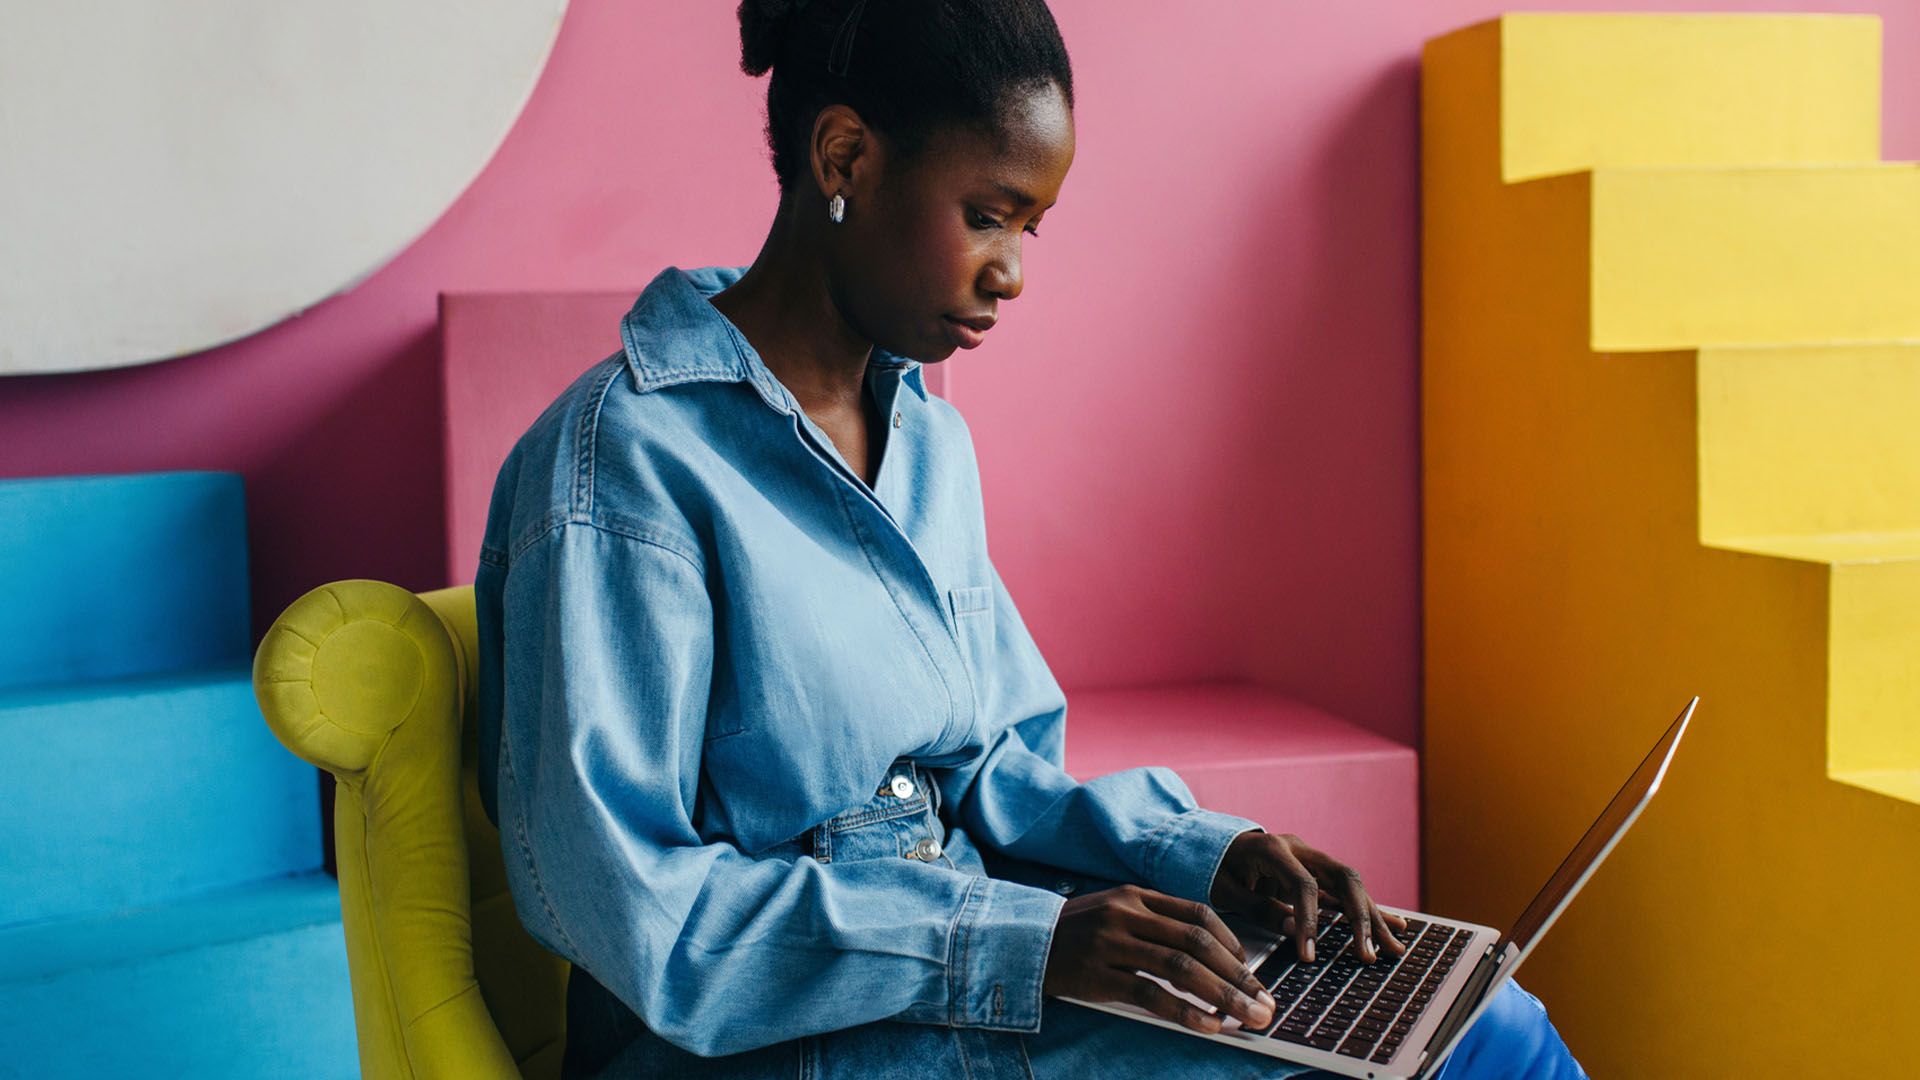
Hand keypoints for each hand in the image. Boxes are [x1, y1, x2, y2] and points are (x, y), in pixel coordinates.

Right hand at [1043, 884, 1276, 1034]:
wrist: (1020, 942)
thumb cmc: (1075, 933)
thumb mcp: (1114, 913)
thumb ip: (1154, 924)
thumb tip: (1208, 956)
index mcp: (1136, 895)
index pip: (1198, 913)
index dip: (1231, 942)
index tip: (1252, 969)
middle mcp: (1126, 914)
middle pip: (1197, 943)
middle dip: (1239, 976)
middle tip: (1265, 1003)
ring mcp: (1110, 943)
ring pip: (1180, 967)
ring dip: (1222, 996)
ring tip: (1249, 1018)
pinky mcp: (1097, 975)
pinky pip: (1150, 994)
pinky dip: (1184, 1012)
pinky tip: (1207, 1027)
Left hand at [1209, 830, 1408, 964]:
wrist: (1215, 844)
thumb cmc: (1215, 867)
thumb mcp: (1225, 889)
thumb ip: (1258, 907)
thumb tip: (1293, 929)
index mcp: (1273, 849)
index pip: (1304, 885)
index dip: (1310, 921)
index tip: (1310, 955)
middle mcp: (1300, 849)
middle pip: (1343, 878)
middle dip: (1359, 918)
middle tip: (1366, 954)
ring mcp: (1313, 859)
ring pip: (1353, 887)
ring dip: (1373, 918)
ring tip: (1394, 948)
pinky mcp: (1319, 872)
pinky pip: (1347, 892)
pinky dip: (1369, 911)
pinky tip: (1396, 927)